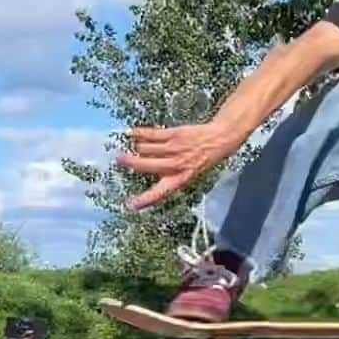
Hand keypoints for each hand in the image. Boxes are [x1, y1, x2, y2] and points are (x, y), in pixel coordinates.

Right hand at [116, 121, 239, 211]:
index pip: (159, 193)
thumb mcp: (188, 175)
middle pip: (146, 165)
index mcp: (180, 180)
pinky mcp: (174, 135)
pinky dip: (139, 133)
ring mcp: (175, 149)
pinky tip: (131, 133)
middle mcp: (176, 165)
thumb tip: (146, 180)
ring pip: (146, 148)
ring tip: (134, 146)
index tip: (129, 205)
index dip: (143, 200)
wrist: (219, 140)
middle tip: (119, 160)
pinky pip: (151, 134)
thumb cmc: (201, 160)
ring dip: (138, 147)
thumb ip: (169, 179)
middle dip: (130, 163)